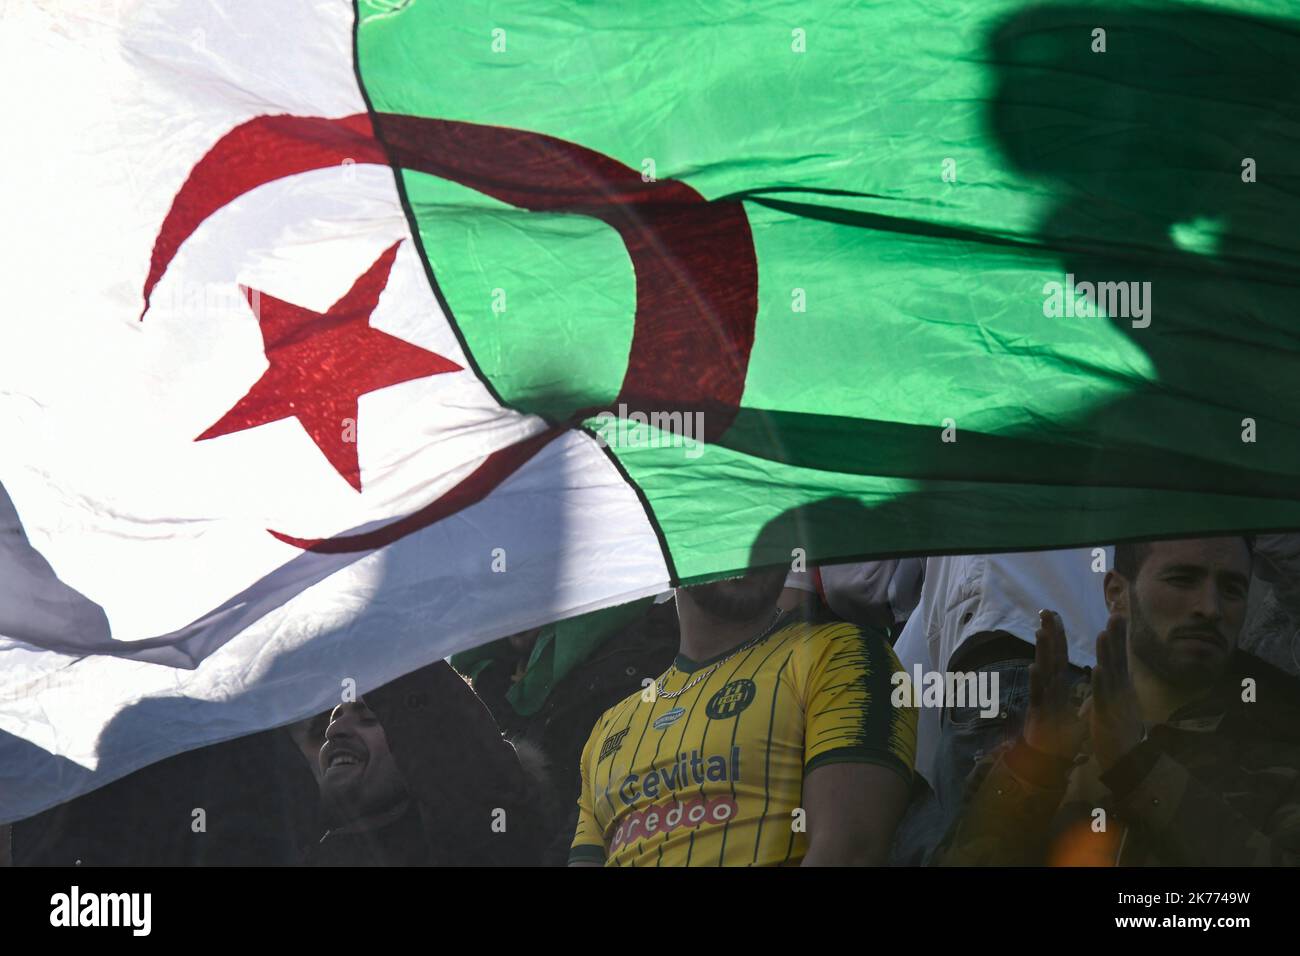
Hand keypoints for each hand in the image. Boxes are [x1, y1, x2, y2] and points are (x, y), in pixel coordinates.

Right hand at [1023, 609, 1085, 757]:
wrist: (1047, 761)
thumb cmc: (1059, 736)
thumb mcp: (1073, 713)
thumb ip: (1076, 697)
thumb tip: (1079, 685)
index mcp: (1058, 687)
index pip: (1059, 656)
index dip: (1059, 636)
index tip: (1056, 616)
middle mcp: (1049, 689)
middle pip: (1050, 657)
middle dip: (1050, 635)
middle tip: (1047, 612)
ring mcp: (1043, 699)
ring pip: (1043, 672)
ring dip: (1042, 652)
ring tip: (1041, 632)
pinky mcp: (1038, 714)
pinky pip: (1037, 695)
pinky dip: (1036, 681)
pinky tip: (1034, 667)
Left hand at [1090, 614, 1146, 770]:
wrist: (1127, 763)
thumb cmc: (1119, 735)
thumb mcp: (1117, 706)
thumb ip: (1114, 688)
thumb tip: (1114, 671)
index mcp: (1122, 689)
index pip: (1120, 658)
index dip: (1119, 638)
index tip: (1117, 616)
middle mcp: (1122, 692)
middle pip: (1120, 660)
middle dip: (1118, 637)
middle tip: (1116, 613)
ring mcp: (1117, 704)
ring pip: (1111, 674)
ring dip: (1108, 654)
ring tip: (1104, 633)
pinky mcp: (1108, 717)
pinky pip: (1103, 698)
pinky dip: (1101, 683)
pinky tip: (1098, 668)